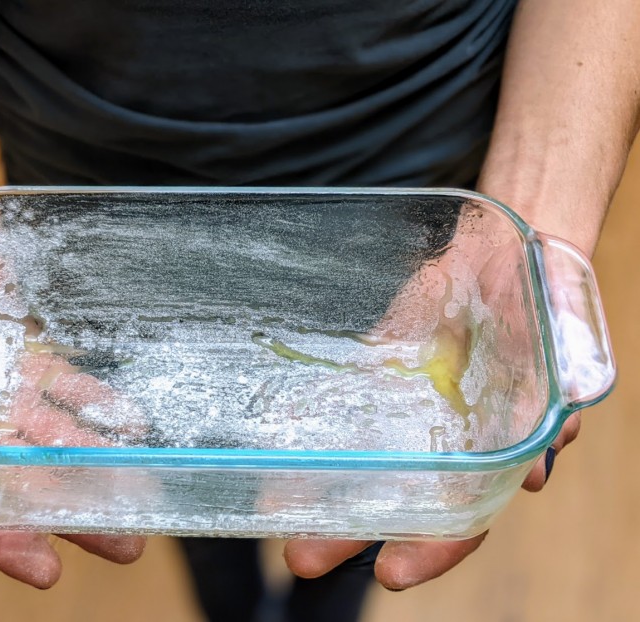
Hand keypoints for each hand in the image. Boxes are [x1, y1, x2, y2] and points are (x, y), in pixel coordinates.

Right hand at [0, 209, 145, 588]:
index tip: (46, 567)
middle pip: (22, 480)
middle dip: (72, 514)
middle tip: (127, 545)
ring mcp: (2, 389)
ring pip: (54, 439)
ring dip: (97, 467)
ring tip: (144, 493)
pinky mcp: (28, 355)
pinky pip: (68, 386)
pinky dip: (98, 405)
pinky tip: (132, 421)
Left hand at [281, 222, 582, 589]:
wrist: (509, 254)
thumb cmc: (543, 310)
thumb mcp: (559, 365)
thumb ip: (552, 417)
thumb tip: (535, 480)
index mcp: (494, 451)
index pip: (465, 517)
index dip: (432, 547)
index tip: (391, 571)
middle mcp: (445, 439)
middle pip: (396, 497)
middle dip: (350, 528)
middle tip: (303, 555)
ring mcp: (408, 405)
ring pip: (363, 454)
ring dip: (323, 481)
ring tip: (277, 505)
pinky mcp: (381, 369)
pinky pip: (344, 399)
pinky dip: (314, 416)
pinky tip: (282, 429)